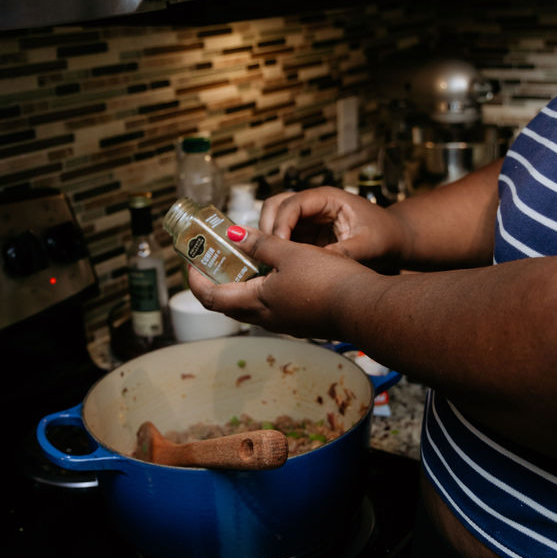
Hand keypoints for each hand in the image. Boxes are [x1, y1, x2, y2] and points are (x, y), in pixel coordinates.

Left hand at [187, 224, 379, 339]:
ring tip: (244, 262)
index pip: (213, 297)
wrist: (365, 307)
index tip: (191, 264)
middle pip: (229, 304)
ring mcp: (286, 323)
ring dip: (242, 286)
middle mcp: (267, 319)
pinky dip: (263, 290)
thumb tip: (234, 234)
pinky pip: (273, 307)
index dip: (197, 281)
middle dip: (217, 283)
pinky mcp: (303, 322)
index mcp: (257, 303)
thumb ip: (260, 244)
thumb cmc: (327, 280)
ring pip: (252, 306)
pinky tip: (276, 273)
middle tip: (213, 261)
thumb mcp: (289, 253)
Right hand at [259, 187, 408, 271]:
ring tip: (272, 262)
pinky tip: (280, 267)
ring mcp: (308, 217)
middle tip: (268, 254)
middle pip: (275, 205)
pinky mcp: (307, 232)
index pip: (292, 203)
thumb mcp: (368, 246)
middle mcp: (314, 203)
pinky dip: (278, 249)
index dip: (281, 224)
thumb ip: (343, 253)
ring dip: (269, 239)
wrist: (395, 239)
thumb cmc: (386, 236)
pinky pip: (284, 236)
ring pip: (274, 219)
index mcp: (327, 198)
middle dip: (267, 227)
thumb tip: (318, 263)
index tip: (280, 247)